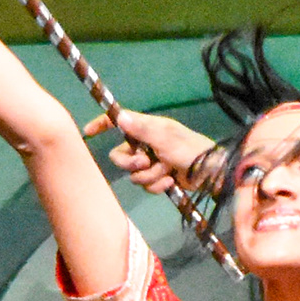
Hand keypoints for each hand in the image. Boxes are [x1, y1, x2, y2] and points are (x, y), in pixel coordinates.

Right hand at [87, 105, 215, 198]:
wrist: (211, 175)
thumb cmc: (192, 151)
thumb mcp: (166, 139)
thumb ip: (142, 130)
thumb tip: (119, 116)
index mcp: (148, 128)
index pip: (120, 122)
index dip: (103, 124)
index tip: (89, 131)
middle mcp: (147, 143)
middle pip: (120, 155)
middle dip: (131, 163)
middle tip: (146, 162)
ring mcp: (152, 161)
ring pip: (134, 174)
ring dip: (150, 176)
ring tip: (166, 172)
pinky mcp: (158, 177)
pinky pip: (145, 185)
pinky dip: (157, 185)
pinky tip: (171, 181)